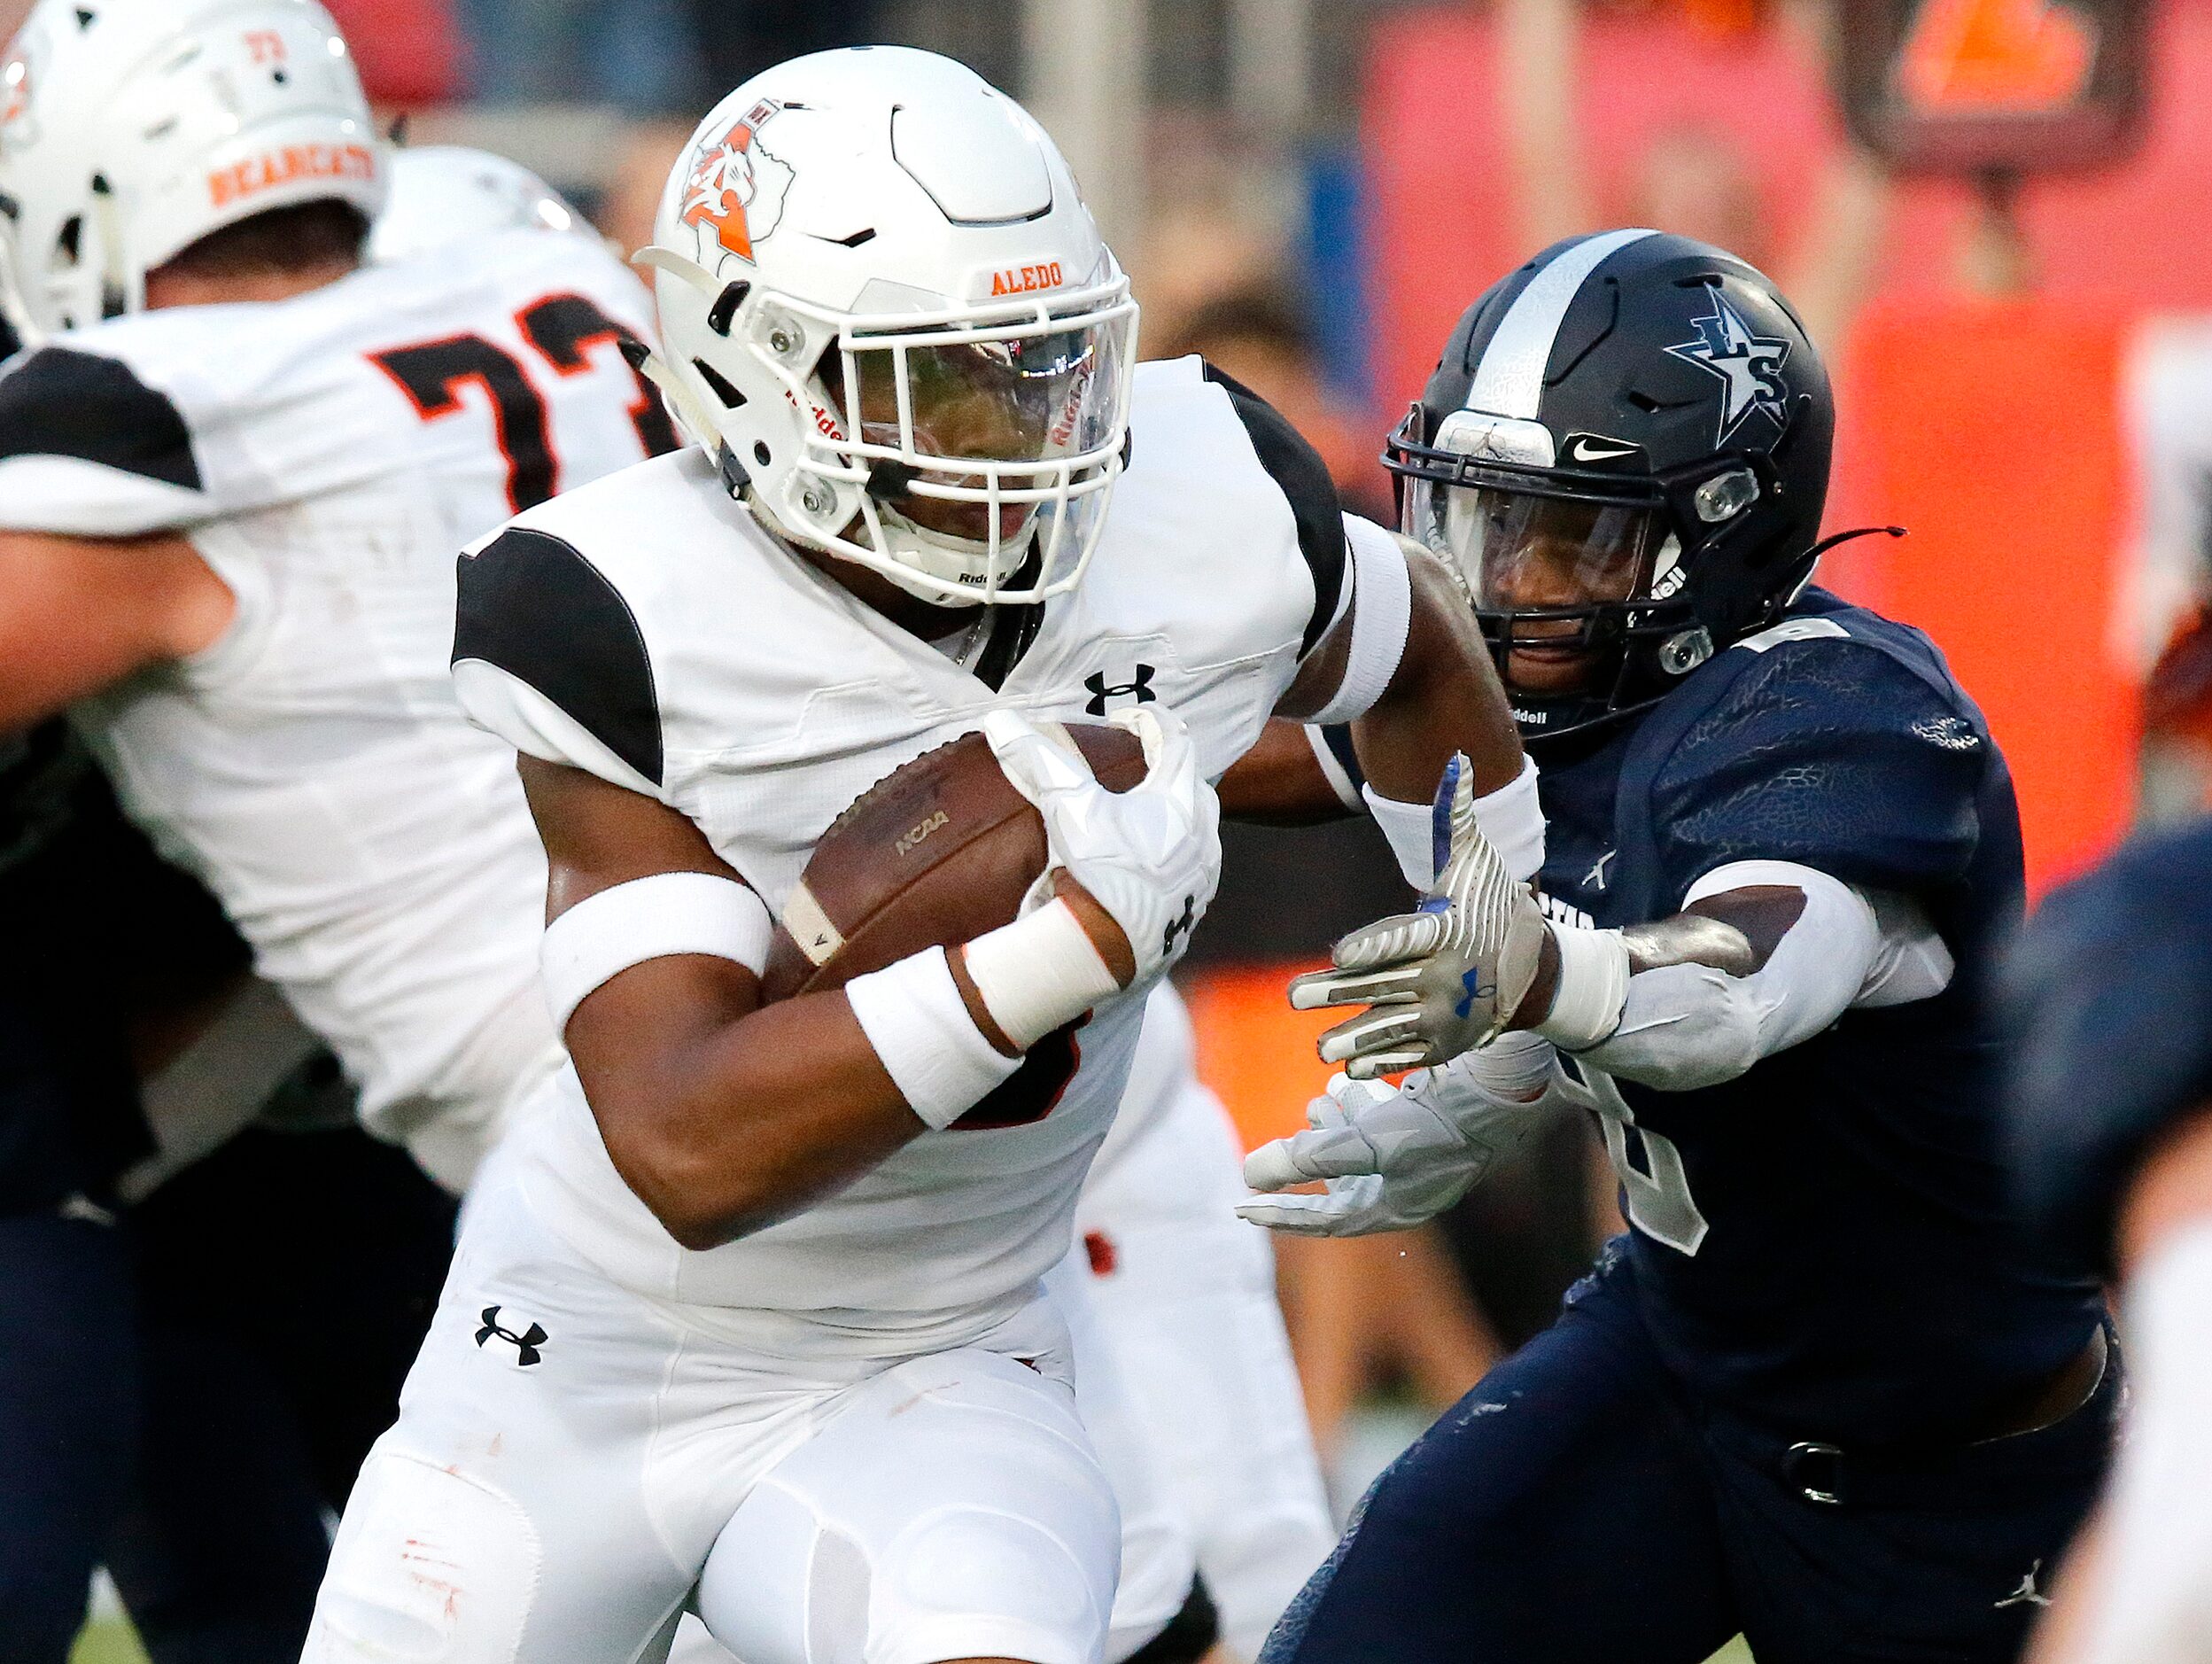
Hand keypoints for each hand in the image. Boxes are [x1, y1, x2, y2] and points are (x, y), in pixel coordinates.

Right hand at [984, 706, 1221, 986]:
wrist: (1111, 952)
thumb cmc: (1096, 873)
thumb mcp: (1066, 809)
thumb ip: (1037, 759)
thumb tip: (999, 719)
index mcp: (1177, 801)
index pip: (1175, 740)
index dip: (1150, 720)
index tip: (1127, 719)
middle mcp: (1201, 834)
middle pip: (1194, 785)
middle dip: (1169, 771)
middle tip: (1139, 771)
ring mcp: (1203, 875)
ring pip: (1200, 831)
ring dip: (1178, 818)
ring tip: (1144, 820)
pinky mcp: (1195, 910)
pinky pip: (1194, 874)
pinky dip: (1176, 861)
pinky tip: (1150, 869)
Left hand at [1235, 1039, 1559, 1236]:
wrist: (1502, 1092)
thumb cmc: (1437, 1126)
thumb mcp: (1366, 1143)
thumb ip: (1308, 1158)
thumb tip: (1249, 1173)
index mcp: (1393, 1209)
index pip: (1323, 1220)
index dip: (1280, 1214)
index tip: (1241, 1207)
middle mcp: (1405, 1189)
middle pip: (1340, 1183)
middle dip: (1308, 1163)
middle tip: (1273, 1153)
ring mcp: (1419, 1159)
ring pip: (1362, 1150)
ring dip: (1334, 1129)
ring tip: (1318, 1105)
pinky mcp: (1428, 1127)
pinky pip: (1384, 1124)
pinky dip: (1362, 1108)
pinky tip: (1348, 1086)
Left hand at [1287, 752, 1547, 1076]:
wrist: (1535, 968)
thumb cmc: (1491, 905)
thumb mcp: (1475, 861)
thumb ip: (1455, 817)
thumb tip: (1456, 760)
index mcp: (1445, 931)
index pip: (1404, 940)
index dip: (1372, 948)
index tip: (1339, 952)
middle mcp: (1444, 976)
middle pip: (1383, 986)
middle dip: (1339, 993)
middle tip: (1296, 996)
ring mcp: (1445, 1015)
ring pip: (1390, 1027)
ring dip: (1352, 1039)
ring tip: (1319, 1045)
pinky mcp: (1445, 1043)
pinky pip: (1408, 1055)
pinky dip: (1380, 1062)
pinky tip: (1349, 1066)